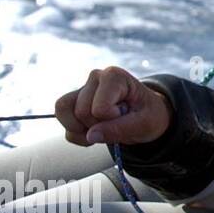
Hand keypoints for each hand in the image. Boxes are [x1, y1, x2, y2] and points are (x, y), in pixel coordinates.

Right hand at [55, 67, 172, 146]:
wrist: (146, 116)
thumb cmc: (149, 115)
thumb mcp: (145, 123)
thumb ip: (120, 129)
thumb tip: (90, 135)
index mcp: (114, 76)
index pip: (100, 108)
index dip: (113, 119)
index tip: (128, 113)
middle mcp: (95, 78)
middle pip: (81, 112)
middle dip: (100, 125)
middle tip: (119, 120)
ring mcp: (81, 90)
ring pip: (65, 113)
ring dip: (84, 130)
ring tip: (105, 127)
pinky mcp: (72, 104)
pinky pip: (64, 125)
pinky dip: (78, 136)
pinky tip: (96, 133)